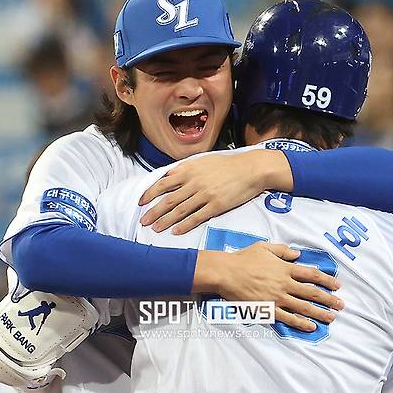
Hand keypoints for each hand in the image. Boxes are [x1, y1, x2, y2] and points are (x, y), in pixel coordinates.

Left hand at [139, 150, 291, 233]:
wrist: (250, 169)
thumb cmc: (227, 164)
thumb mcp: (203, 160)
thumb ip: (185, 168)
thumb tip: (169, 175)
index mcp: (189, 170)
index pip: (163, 183)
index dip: (150, 193)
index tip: (141, 202)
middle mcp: (194, 182)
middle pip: (169, 200)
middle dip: (154, 211)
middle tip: (143, 221)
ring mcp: (205, 194)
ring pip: (180, 210)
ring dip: (166, 221)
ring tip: (155, 228)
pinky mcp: (217, 205)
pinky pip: (197, 217)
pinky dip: (185, 225)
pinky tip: (176, 231)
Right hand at [194, 242, 343, 331]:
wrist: (226, 273)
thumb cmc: (243, 258)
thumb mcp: (264, 247)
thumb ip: (282, 250)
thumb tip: (297, 254)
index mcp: (284, 268)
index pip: (311, 274)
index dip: (326, 280)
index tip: (336, 286)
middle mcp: (284, 283)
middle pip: (311, 292)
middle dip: (329, 299)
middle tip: (341, 305)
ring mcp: (277, 297)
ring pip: (303, 307)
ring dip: (320, 313)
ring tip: (331, 317)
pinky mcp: (268, 309)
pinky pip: (287, 317)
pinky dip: (301, 322)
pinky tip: (311, 326)